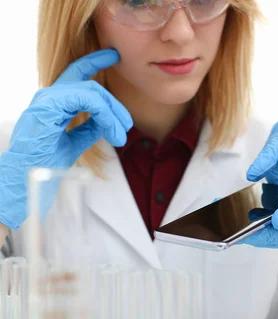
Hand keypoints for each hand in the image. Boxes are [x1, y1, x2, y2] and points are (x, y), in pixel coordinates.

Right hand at [0, 49, 131, 229]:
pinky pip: (86, 98)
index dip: (94, 61)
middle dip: (115, 105)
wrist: (22, 179)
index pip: (77, 74)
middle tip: (127, 126)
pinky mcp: (48, 106)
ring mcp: (47, 99)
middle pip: (91, 85)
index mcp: (55, 103)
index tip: (113, 55)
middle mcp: (50, 97)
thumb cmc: (43, 164)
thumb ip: (88, 129)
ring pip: (91, 91)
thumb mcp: (74, 142)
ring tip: (121, 134)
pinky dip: (104, 113)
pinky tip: (112, 130)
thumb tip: (106, 123)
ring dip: (112, 112)